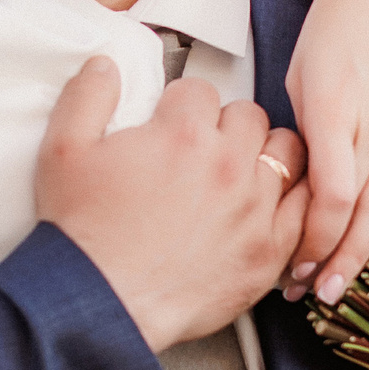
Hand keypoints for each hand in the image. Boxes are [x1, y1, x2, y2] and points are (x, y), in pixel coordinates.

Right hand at [36, 57, 308, 351]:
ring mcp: (254, 209)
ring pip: (287, 152)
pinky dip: (293, 199)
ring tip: (243, 169)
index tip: (174, 122)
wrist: (102, 304)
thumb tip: (106, 65)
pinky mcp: (269, 251)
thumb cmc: (85, 236)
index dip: (182, 104)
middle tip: (206, 146)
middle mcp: (227, 166)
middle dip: (227, 124)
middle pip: (249, 116)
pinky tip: (272, 203)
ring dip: (266, 154)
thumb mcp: (62, 150)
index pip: (200, 90)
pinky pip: (306, 207)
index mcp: (183, 134)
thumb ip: (88, 95)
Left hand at [283, 0, 368, 305]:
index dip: (310, 239)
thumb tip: (296, 185)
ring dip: (364, 252)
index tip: (291, 263)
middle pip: (357, 212)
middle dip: (331, 260)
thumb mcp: (300, 76)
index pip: (328, 196)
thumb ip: (304, 134)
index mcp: (334, 111)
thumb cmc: (331, 30)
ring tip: (342, 285)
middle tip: (312, 293)